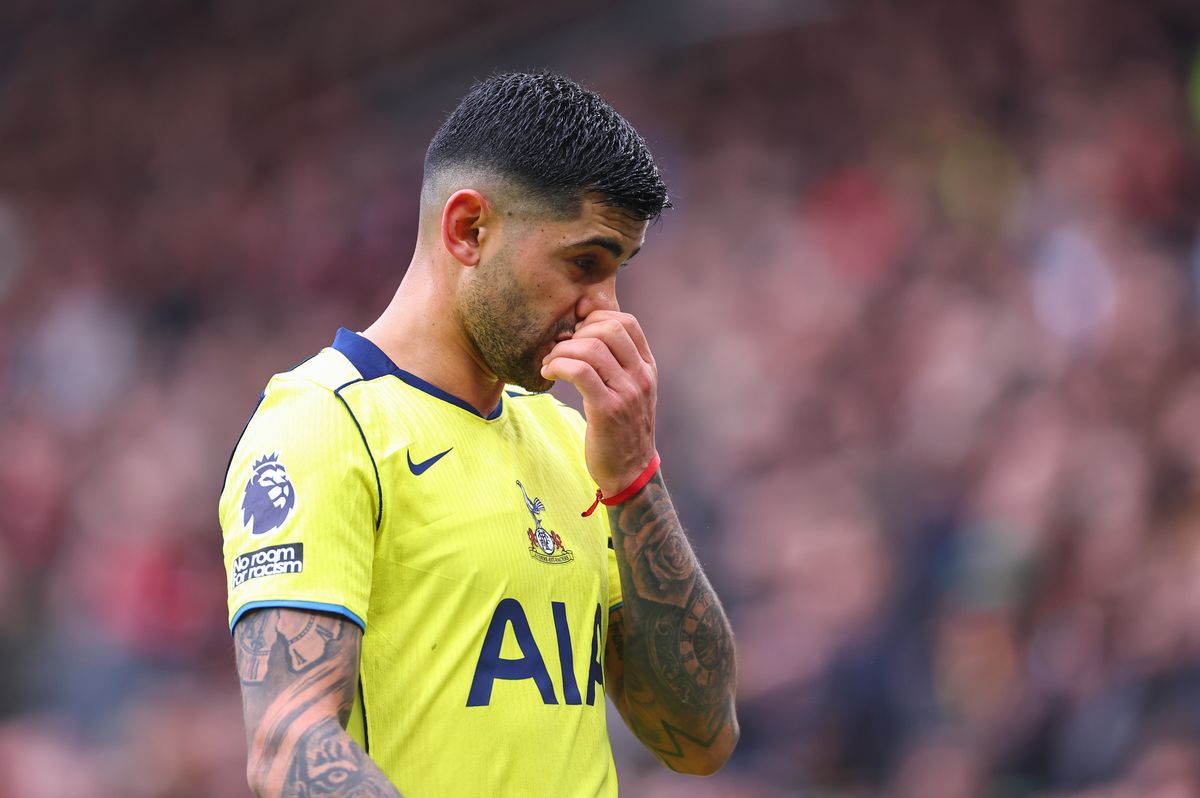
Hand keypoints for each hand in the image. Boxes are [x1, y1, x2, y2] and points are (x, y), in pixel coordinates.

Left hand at [541, 310, 656, 495]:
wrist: (631, 472)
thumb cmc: (622, 430)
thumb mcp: (630, 392)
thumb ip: (617, 365)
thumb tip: (583, 335)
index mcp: (647, 368)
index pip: (626, 322)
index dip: (596, 318)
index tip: (575, 333)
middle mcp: (641, 376)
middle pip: (607, 329)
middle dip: (575, 333)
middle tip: (559, 349)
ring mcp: (627, 393)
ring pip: (591, 348)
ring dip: (561, 351)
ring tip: (549, 363)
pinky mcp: (608, 410)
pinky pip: (580, 372)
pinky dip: (558, 366)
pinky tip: (548, 374)